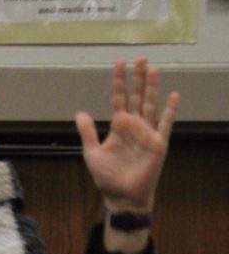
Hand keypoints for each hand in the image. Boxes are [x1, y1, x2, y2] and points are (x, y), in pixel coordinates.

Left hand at [74, 57, 178, 213]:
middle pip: (137, 96)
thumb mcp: (92, 152)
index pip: (119, 98)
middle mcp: (134, 125)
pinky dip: (169, 110)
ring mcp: (147, 133)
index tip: (120, 63)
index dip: (119, 81)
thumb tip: (80, 112)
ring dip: (152, 88)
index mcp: (118, 126)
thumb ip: (87, 132)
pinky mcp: (158, 143)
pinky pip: (164, 124)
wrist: (121, 195)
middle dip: (138, 78)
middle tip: (141, 57)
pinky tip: (172, 95)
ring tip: (154, 69)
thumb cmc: (107, 176)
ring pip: (150, 105)